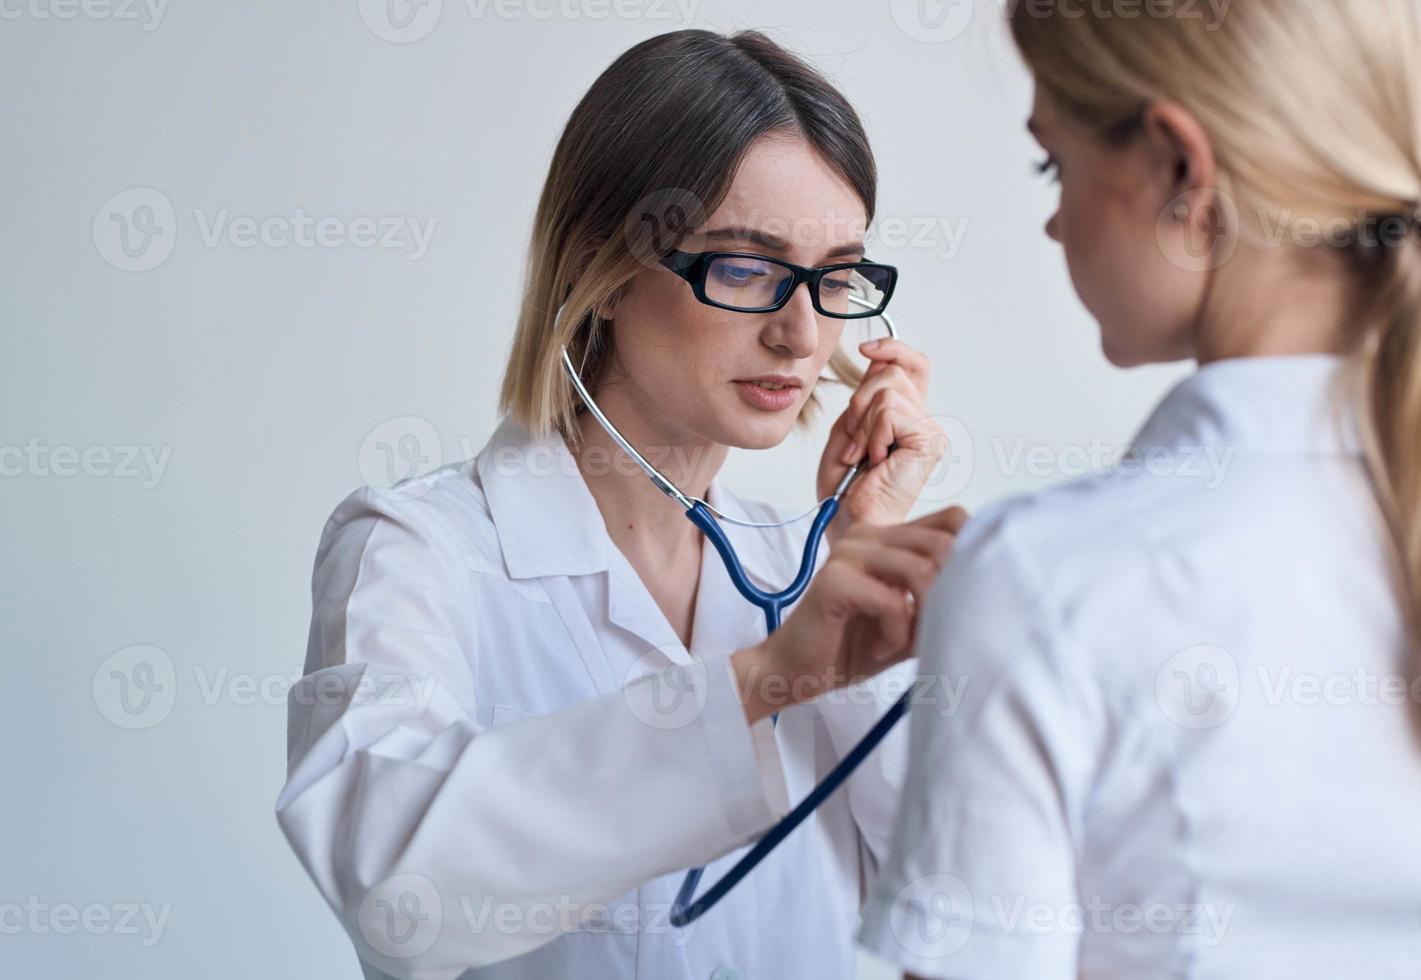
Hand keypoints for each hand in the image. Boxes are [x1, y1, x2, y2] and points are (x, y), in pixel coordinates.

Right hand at [731, 505, 969, 723]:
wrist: (796, 672)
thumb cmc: (852, 647)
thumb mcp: (910, 620)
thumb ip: (941, 600)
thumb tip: (991, 592)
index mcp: (887, 537)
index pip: (952, 520)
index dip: (970, 554)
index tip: (959, 600)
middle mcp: (868, 535)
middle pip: (944, 545)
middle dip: (949, 597)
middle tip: (929, 632)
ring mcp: (850, 553)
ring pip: (922, 571)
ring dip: (923, 620)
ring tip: (905, 643)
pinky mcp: (835, 579)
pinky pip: (893, 602)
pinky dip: (897, 635)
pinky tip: (879, 648)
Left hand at [815, 338, 947, 537]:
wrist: (850, 521)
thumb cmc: (846, 488)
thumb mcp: (848, 429)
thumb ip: (865, 396)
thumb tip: (878, 359)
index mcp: (906, 417)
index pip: (913, 365)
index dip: (893, 348)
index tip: (865, 350)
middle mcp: (924, 421)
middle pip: (891, 373)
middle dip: (859, 403)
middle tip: (854, 442)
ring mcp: (930, 431)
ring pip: (887, 391)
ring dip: (862, 425)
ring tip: (863, 456)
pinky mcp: (929, 441)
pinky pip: (890, 413)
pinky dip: (871, 436)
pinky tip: (875, 462)